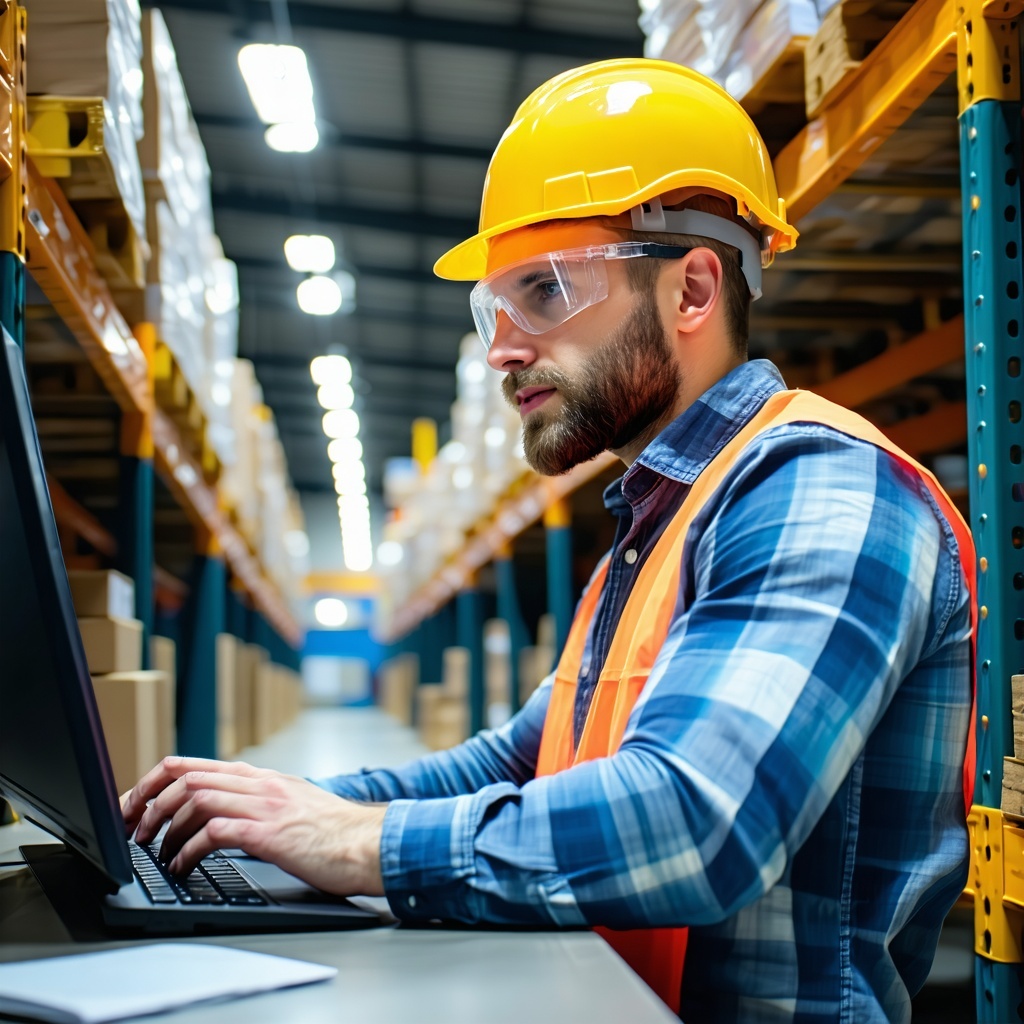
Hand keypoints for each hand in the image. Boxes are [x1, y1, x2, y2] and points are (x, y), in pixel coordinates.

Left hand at [120, 756, 385, 895]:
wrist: (368, 843)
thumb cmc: (333, 832)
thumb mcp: (291, 804)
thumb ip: (257, 801)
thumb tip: (218, 816)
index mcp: (261, 777)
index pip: (193, 765)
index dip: (154, 782)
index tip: (135, 804)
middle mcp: (259, 784)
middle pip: (186, 777)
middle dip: (149, 804)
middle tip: (135, 832)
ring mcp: (264, 805)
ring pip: (195, 799)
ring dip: (166, 827)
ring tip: (157, 852)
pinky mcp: (269, 833)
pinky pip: (214, 832)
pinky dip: (189, 850)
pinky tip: (183, 866)